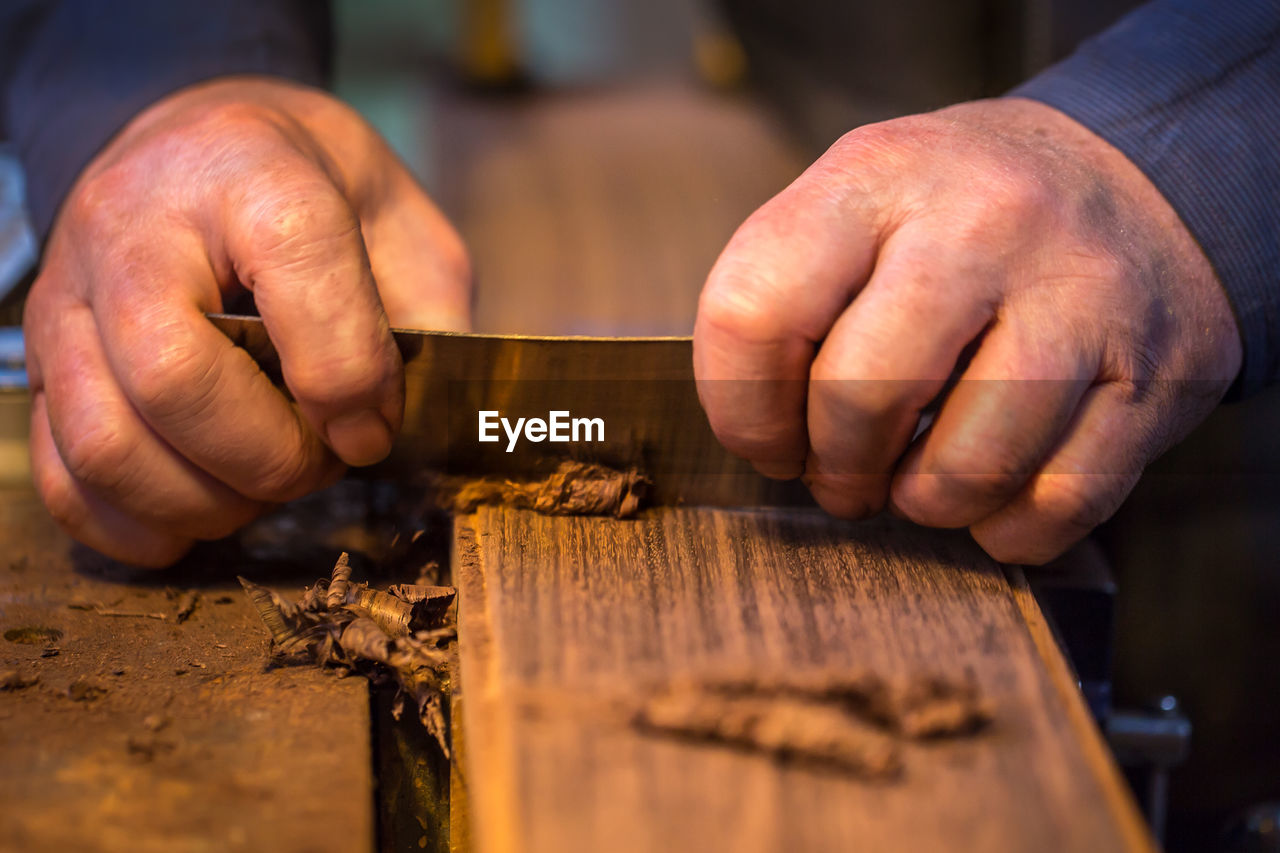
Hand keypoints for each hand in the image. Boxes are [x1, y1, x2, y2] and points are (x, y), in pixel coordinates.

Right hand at [24, 76, 470, 565]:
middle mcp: (136, 228)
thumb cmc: (310, 191)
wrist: (199, 146)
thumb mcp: (400, 223)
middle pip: (173, 380)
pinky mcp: (39, 360)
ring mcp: (70, 297)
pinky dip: (134, 522)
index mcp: (251, 172)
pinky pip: (63, 474)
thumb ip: (425, 316)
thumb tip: (400, 427)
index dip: (347, 376)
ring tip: (260, 486)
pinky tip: (197, 510)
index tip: (373, 429)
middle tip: (317, 462)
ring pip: (106, 443)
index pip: (294, 268)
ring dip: (204, 502)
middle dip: (269, 458)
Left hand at [694, 98, 1240, 562]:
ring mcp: (1081, 294)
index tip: (768, 441)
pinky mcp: (1158, 370)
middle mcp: (984, 221)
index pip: (754, 311)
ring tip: (920, 486)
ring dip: (925, 505)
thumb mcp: (864, 201)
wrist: (1139, 177)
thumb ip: (791, 293)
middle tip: (844, 478)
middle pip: (860, 395)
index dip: (741, 410)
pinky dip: (1010, 528)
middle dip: (836, 471)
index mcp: (878, 177)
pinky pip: (1060, 502)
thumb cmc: (962, 217)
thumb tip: (758, 435)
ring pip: (967, 468)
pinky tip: (996, 495)